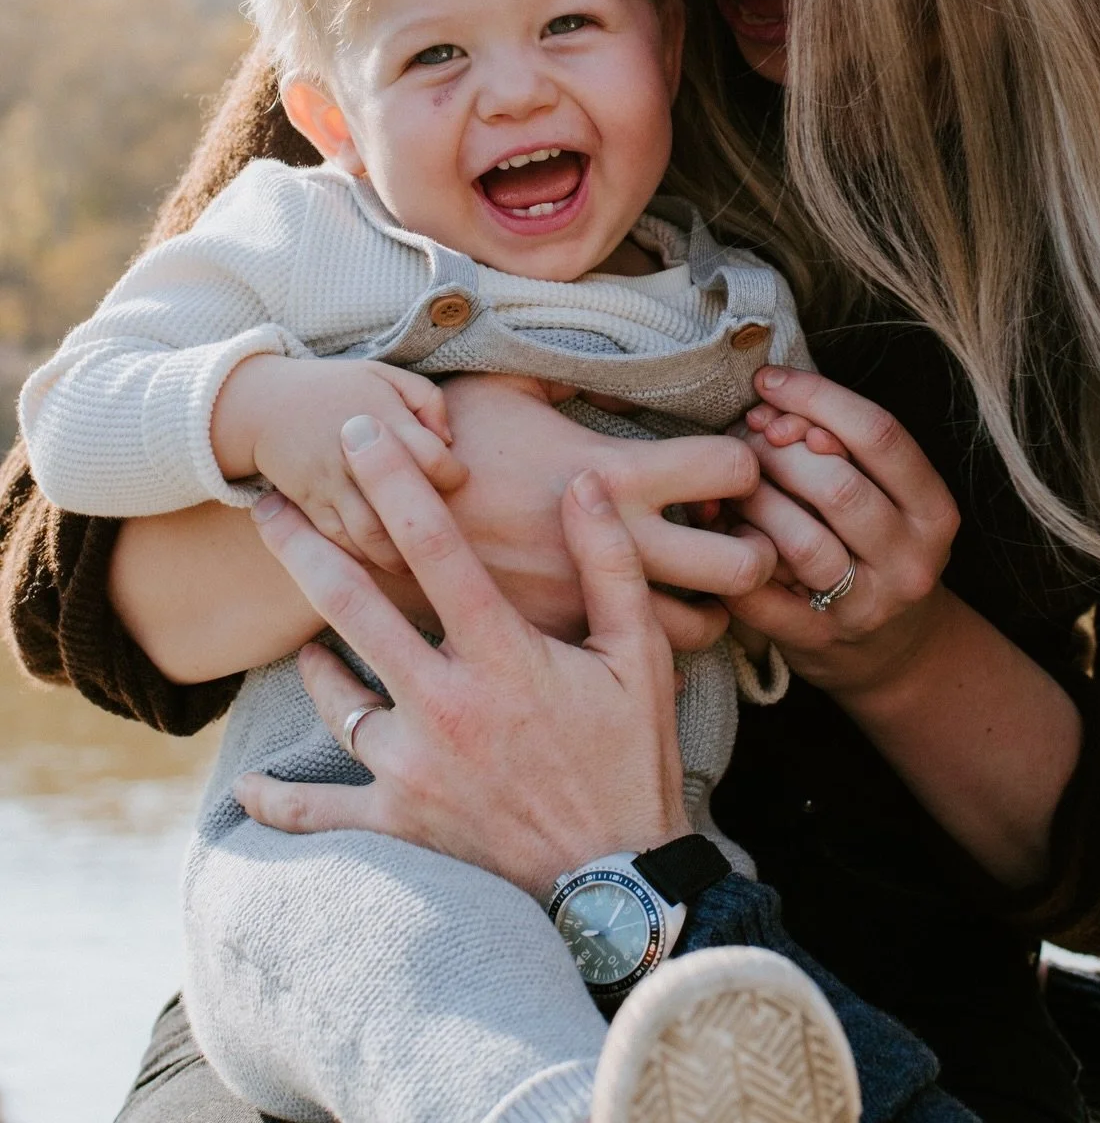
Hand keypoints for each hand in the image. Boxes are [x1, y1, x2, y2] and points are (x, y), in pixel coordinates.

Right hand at [211, 355, 467, 572]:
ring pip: (370, 536)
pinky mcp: (308, 505)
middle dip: (430, 529)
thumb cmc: (339, 389)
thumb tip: (449, 440)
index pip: (433, 459)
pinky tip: (383, 559)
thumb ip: (428, 400)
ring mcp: (330, 484)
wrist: (265, 405)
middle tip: (446, 538)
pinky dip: (364, 559)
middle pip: (402, 508)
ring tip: (420, 562)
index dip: (454, 475)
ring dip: (400, 557)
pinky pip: (339, 543)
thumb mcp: (386, 376)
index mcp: (382, 420)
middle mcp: (356, 457)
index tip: (456, 479)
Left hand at [234, 415, 690, 897]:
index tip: (358, 434)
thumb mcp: (637, 657)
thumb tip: (583, 484)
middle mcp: (444, 703)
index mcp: (503, 655)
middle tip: (264, 502)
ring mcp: (413, 766)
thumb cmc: (632, 759)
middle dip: (303, 544)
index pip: (435, 547)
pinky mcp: (400, 821)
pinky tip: (250, 792)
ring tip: (296, 635)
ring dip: (309, 659)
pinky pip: (323, 811)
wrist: (619, 878)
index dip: (393, 482)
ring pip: (332, 697)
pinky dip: (283, 803)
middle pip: (351, 607)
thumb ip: (610, 565)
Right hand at [433, 373, 774, 651]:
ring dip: (716, 602)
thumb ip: (567, 375)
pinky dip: (662, 640)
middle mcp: (618, 547)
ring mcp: (597, 604)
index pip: (733, 469)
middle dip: (761, 547)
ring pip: (708, 627)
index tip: (728, 463)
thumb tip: (609, 374)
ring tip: (696, 578)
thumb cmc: (445, 445)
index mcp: (614, 473)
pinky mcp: (569, 644)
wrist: (374, 531)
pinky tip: (644, 611)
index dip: (745, 461)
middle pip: (744, 565)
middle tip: (739, 532)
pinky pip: (645, 659)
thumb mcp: (506, 385)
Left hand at [724, 367, 960, 699]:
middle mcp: (911, 559)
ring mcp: (867, 606)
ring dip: (752, 500)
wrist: (892, 652)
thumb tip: (771, 405)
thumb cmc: (875, 550)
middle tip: (744, 435)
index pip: (878, 434)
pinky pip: (763, 597)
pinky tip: (721, 530)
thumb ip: (841, 447)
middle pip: (836, 485)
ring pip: (799, 541)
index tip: (768, 381)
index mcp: (933, 510)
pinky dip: (734, 555)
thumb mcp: (886, 496)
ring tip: (730, 483)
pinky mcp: (821, 641)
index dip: (816, 397)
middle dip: (776, 449)